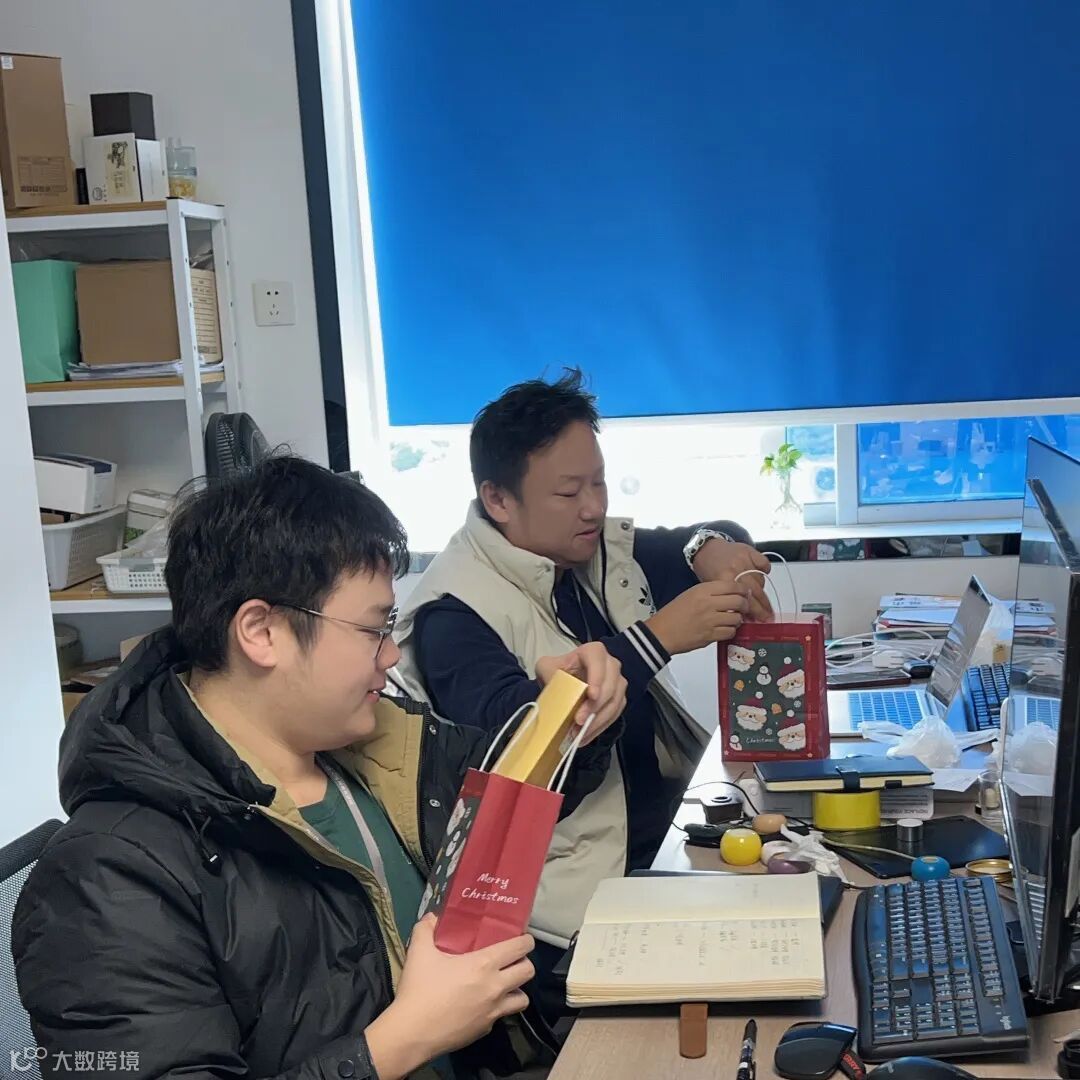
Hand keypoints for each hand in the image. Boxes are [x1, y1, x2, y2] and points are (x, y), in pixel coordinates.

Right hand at [365, 915, 533, 1078]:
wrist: (412, 1033)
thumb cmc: (419, 989)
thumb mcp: (419, 952)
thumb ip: (426, 928)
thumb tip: (432, 917)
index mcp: (484, 964)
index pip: (520, 948)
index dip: (526, 940)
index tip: (521, 938)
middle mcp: (495, 987)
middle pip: (528, 972)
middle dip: (524, 962)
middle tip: (511, 959)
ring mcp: (493, 1011)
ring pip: (523, 999)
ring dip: (516, 989)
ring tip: (503, 984)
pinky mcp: (485, 1030)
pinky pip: (501, 1016)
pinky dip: (497, 1009)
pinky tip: (480, 1005)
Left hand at [535, 641, 626, 744]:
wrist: (563, 681)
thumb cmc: (557, 671)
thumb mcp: (546, 667)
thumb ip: (549, 673)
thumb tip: (557, 689)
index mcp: (593, 652)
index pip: (598, 662)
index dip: (597, 678)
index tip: (591, 695)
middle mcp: (610, 665)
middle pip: (610, 686)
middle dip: (595, 706)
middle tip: (579, 721)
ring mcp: (617, 683)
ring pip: (615, 702)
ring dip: (598, 721)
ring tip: (579, 733)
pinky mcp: (618, 700)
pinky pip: (614, 715)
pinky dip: (600, 727)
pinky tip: (585, 736)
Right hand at [645, 581, 750, 655]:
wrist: (661, 633)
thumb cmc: (672, 615)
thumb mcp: (690, 594)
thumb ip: (710, 592)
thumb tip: (730, 593)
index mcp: (702, 591)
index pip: (731, 585)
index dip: (742, 589)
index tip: (744, 592)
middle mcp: (708, 604)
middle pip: (738, 601)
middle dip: (744, 605)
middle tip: (743, 607)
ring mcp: (710, 620)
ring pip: (737, 618)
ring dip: (737, 619)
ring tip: (732, 620)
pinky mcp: (710, 636)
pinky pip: (730, 632)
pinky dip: (730, 631)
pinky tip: (724, 629)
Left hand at [690, 540, 772, 620]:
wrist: (705, 548)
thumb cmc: (708, 569)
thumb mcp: (713, 587)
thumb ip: (728, 601)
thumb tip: (745, 617)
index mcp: (724, 579)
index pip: (744, 599)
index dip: (754, 612)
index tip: (761, 620)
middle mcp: (735, 569)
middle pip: (755, 592)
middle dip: (763, 607)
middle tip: (769, 617)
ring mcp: (744, 559)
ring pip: (760, 580)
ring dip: (762, 592)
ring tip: (764, 603)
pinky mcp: (749, 551)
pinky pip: (764, 563)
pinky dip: (765, 570)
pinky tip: (763, 575)